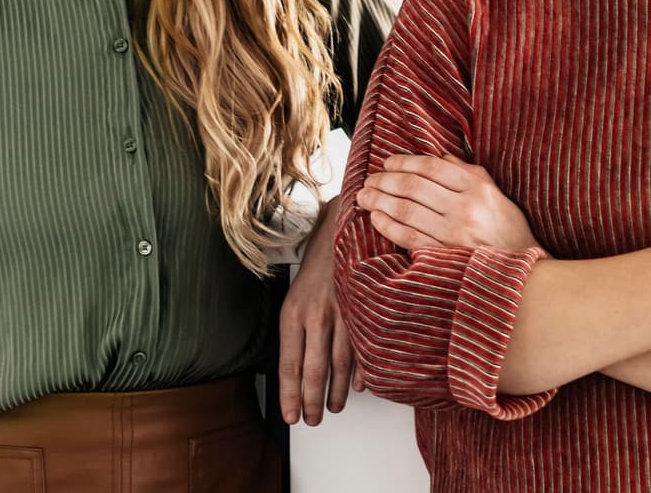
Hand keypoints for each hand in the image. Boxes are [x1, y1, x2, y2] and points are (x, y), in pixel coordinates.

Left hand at [278, 203, 357, 424]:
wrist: (343, 231)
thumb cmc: (317, 266)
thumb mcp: (294, 295)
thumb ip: (295, 331)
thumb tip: (297, 369)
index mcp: (292, 314)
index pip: (288, 365)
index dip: (289, 395)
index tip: (290, 416)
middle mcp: (315, 316)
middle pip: (313, 371)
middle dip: (312, 402)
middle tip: (312, 419)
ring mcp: (341, 314)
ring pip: (338, 366)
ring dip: (335, 393)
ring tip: (332, 408)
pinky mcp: (362, 310)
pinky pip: (361, 349)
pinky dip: (359, 372)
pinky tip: (356, 387)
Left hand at [357, 154, 537, 250]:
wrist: (521, 272)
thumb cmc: (508, 229)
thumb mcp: (495, 193)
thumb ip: (467, 172)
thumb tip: (440, 157)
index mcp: (476, 187)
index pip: (431, 167)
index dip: (404, 162)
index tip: (387, 162)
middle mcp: (464, 208)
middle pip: (413, 187)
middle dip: (385, 180)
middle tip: (369, 179)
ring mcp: (452, 234)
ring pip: (406, 211)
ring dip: (380, 201)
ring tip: (365, 196)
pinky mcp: (443, 256)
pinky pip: (408, 238)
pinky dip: (388, 226)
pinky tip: (376, 218)